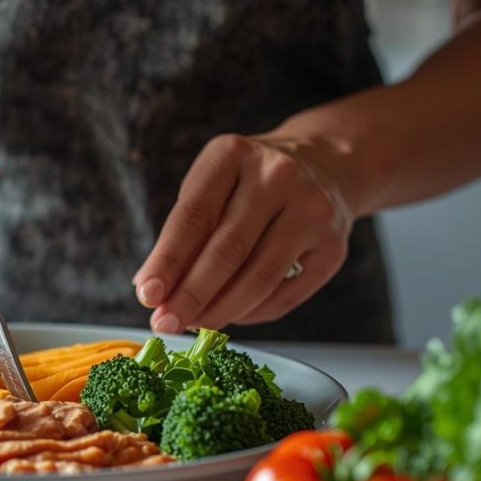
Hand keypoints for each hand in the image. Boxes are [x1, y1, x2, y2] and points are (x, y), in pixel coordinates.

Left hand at [134, 133, 354, 332]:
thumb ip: (184, 234)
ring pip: (259, 278)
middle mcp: (278, 177)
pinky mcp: (333, 248)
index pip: (193, 215)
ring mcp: (312, 211)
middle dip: (190, 294)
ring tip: (194, 325)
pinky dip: (251, 313)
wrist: (326, 166)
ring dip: (220, 311)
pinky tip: (230, 316)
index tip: (147, 295)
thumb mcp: (212, 186)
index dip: (167, 260)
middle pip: (227, 250)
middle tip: (165, 323)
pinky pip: (285, 295)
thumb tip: (152, 290)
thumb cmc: (250, 184)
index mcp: (234, 154)